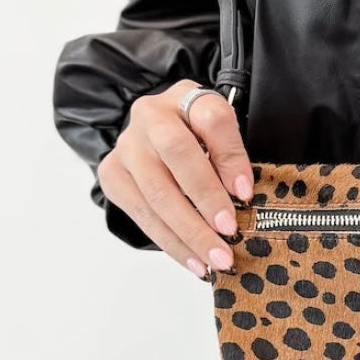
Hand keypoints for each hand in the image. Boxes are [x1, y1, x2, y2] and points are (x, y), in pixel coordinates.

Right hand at [97, 79, 254, 278]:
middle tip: (229, 234)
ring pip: (157, 192)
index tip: (246, 193)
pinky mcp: (112, 174)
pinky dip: (171, 243)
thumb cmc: (198, 138)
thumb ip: (231, 156)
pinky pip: (142, 214)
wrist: (155, 134)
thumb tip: (239, 195)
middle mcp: (151, 116)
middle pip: (178, 154)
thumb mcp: (222, 136)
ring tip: (215, 260)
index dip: (231, 156)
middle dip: (206, 199)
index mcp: (187, 98)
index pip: (213, 119)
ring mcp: (127, 145)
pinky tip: (193, 261)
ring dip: (189, 233)